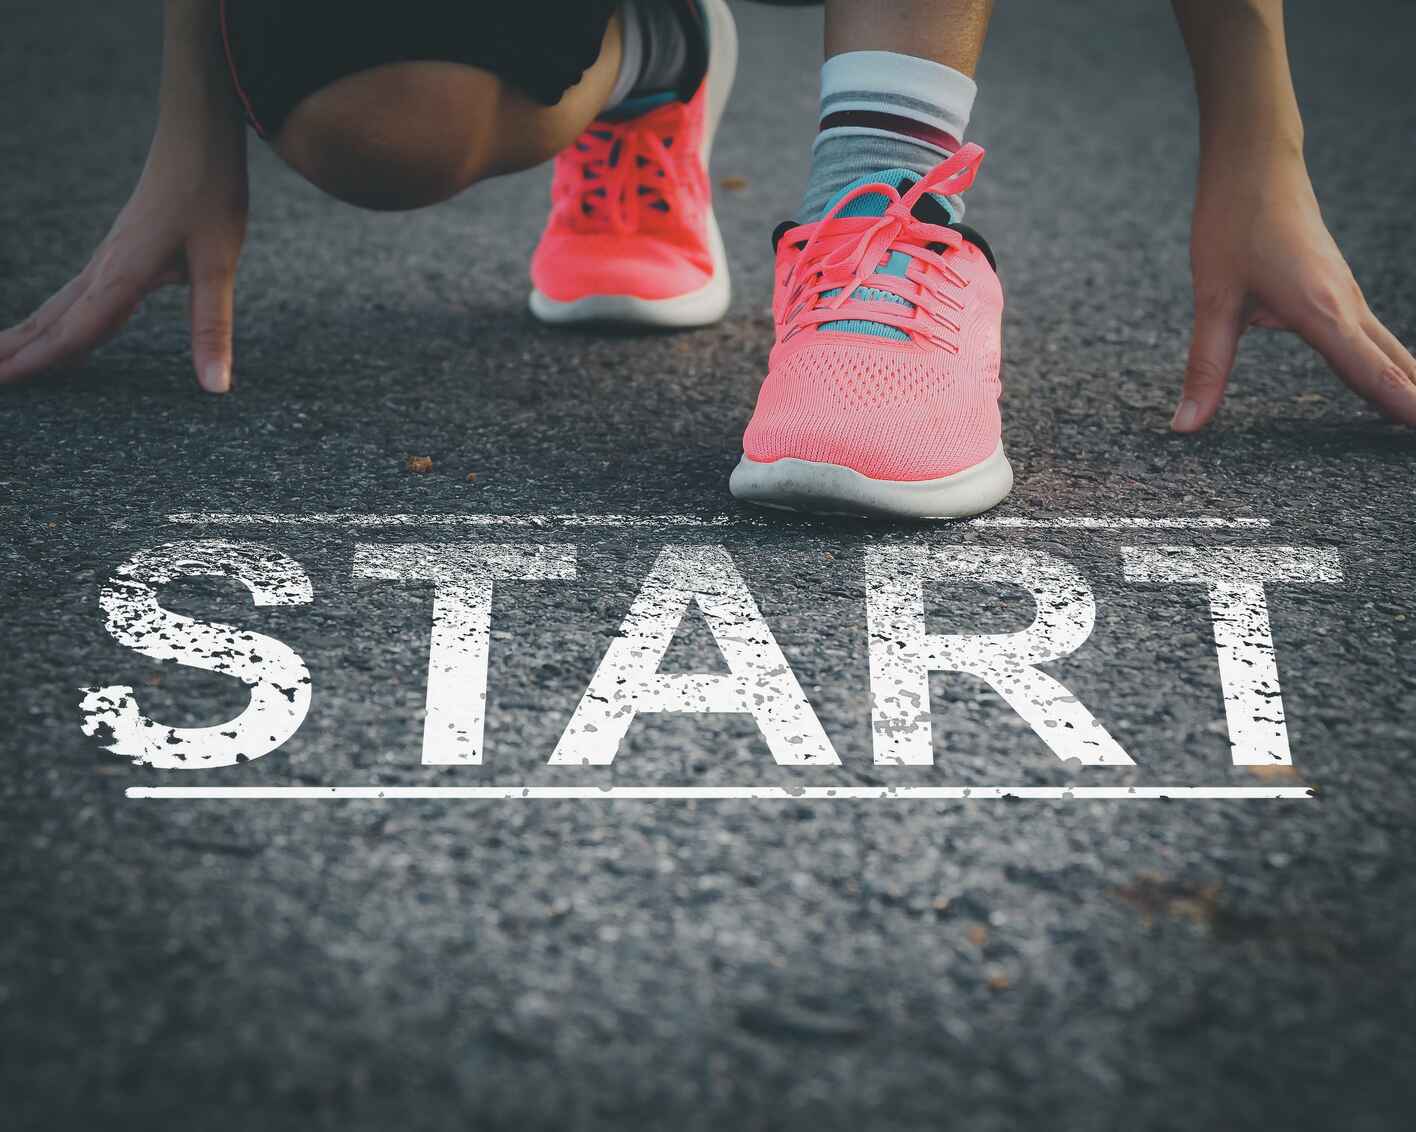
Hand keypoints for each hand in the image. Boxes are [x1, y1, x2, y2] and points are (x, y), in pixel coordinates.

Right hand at [0, 118, 247, 392]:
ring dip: (32, 333)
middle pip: (54, 319)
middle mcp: (106, 266)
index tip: (4, 383)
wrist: (197, 134)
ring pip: (61, 304)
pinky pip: (80, 292)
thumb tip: (215, 388)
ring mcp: (109, 255)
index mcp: (124, 274)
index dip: (42, 361)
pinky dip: (61, 316)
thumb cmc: (210, 192)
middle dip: (18, 350)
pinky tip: (63, 323)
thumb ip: (211, 328)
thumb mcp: (220, 264)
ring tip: (3, 355)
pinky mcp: (120, 246)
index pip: (76, 330)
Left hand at [1174, 152, 1415, 430]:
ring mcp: (1347, 295)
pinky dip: (1391, 364)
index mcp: (1321, 312)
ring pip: (1390, 351)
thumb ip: (1205, 367)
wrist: (1255, 162)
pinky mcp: (1338, 288)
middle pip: (1395, 366)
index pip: (1371, 374)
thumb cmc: (1234, 221)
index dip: (1401, 408)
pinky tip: (1394, 379)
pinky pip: (1373, 337)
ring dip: (1409, 384)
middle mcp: (1346, 305)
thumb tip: (1186, 425)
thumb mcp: (1212, 299)